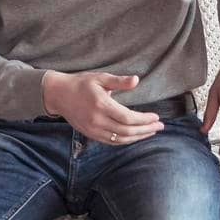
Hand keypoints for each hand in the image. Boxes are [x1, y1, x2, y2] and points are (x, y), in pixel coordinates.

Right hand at [42, 71, 161, 144]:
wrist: (58, 95)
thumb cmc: (81, 84)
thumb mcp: (100, 78)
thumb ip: (119, 81)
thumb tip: (136, 80)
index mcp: (101, 106)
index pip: (127, 118)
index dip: (144, 120)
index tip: (156, 117)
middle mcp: (97, 120)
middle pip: (127, 130)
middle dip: (146, 130)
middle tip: (160, 126)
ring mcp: (93, 129)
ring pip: (120, 139)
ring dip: (138, 137)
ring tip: (152, 132)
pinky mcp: (90, 134)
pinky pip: (111, 141)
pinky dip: (126, 141)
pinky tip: (136, 136)